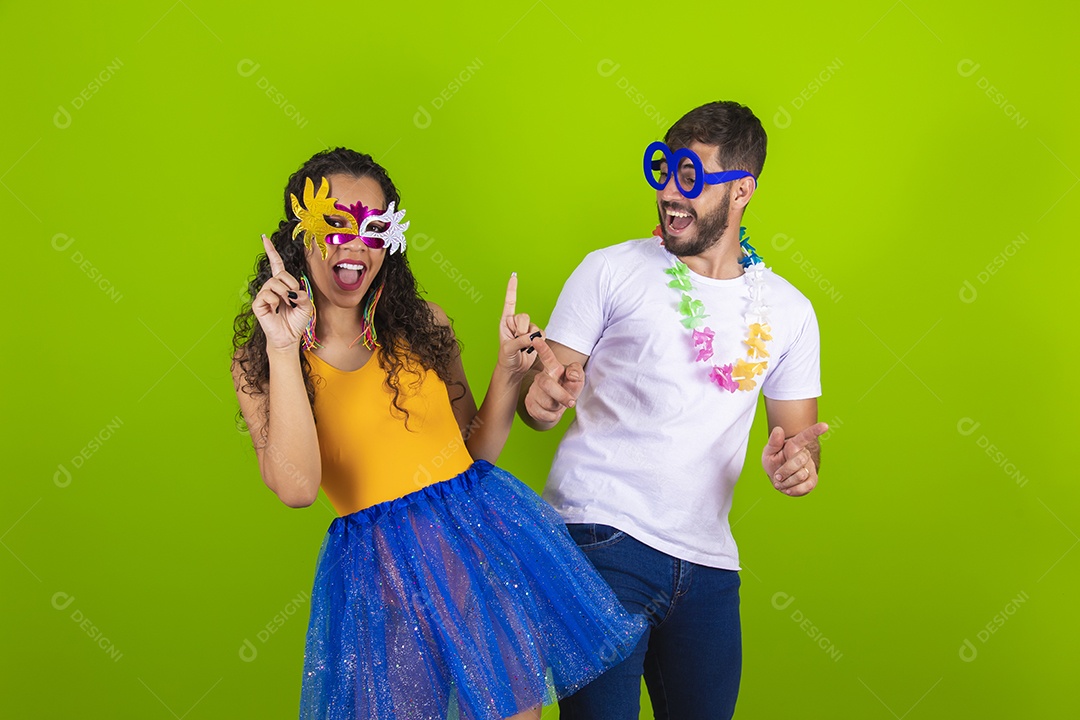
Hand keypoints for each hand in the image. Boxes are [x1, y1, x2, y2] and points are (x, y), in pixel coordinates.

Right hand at [252, 234, 311, 352]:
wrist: (289, 337)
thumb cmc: (296, 322)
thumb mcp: (306, 306)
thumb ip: (303, 294)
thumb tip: (293, 291)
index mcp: (283, 285)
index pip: (276, 264)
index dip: (271, 251)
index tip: (264, 238)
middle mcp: (271, 287)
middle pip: (280, 273)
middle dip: (291, 284)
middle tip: (294, 298)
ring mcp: (264, 295)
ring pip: (273, 283)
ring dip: (284, 293)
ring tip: (286, 304)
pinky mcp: (258, 304)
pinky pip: (266, 295)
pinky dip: (275, 301)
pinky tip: (277, 309)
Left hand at [496, 273, 541, 378]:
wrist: (514, 369)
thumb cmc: (506, 358)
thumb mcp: (508, 349)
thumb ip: (520, 341)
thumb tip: (532, 336)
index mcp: (505, 322)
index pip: (510, 302)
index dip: (512, 289)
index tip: (514, 276)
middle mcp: (516, 323)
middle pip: (524, 316)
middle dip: (522, 330)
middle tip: (518, 339)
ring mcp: (527, 329)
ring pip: (534, 326)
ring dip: (529, 338)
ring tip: (523, 347)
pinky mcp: (536, 336)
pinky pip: (541, 333)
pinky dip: (538, 341)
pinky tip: (531, 348)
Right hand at [523, 335, 584, 424]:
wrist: (556, 407)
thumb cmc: (568, 388)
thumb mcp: (577, 380)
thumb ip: (577, 373)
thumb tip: (571, 374)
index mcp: (553, 369)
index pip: (548, 357)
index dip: (542, 348)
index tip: (536, 339)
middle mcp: (541, 378)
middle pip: (546, 384)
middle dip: (560, 394)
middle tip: (572, 402)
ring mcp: (534, 391)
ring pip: (545, 402)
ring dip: (557, 407)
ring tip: (560, 405)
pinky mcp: (530, 405)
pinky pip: (541, 414)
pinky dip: (551, 416)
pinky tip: (553, 412)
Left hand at [762, 423, 827, 495]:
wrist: (778, 478)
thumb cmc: (774, 462)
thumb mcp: (768, 452)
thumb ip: (773, 442)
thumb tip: (778, 429)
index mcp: (794, 445)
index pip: (806, 436)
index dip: (815, 430)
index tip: (825, 425)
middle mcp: (804, 454)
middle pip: (799, 460)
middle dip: (785, 470)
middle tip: (777, 476)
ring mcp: (810, 467)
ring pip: (801, 475)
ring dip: (787, 482)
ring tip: (780, 482)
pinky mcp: (812, 480)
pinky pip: (806, 487)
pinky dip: (794, 490)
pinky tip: (788, 489)